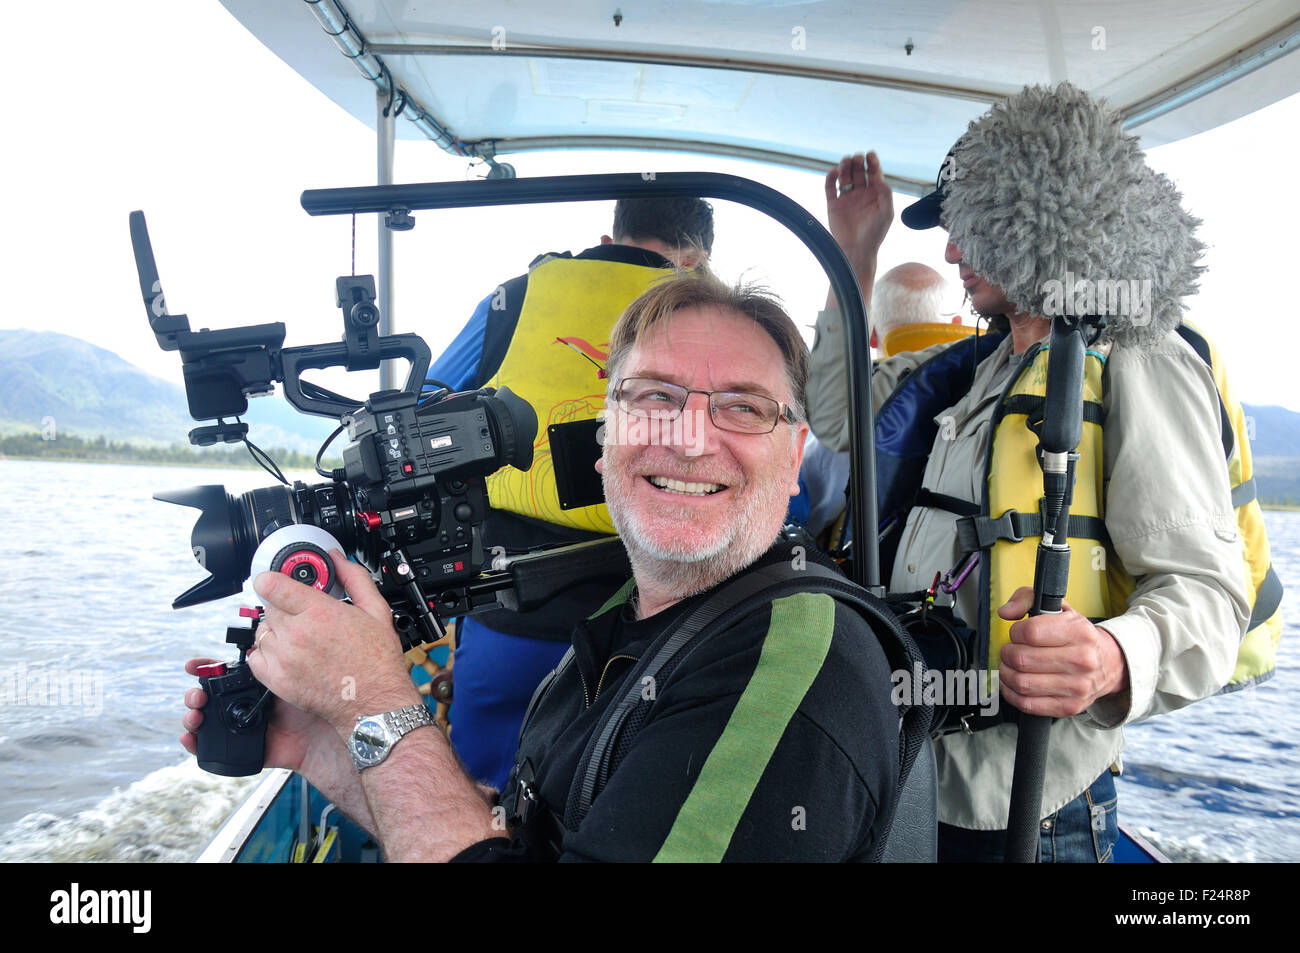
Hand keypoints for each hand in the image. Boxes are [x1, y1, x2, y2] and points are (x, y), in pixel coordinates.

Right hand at [180, 657, 333, 772]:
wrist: (326, 735)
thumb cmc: (317, 703)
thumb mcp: (293, 679)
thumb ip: (274, 665)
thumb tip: (256, 646)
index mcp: (254, 685)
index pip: (222, 674)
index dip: (204, 669)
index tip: (192, 665)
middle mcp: (244, 705)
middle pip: (208, 698)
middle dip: (195, 695)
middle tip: (198, 697)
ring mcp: (241, 727)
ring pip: (206, 722)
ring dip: (192, 717)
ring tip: (195, 716)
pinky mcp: (242, 749)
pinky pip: (212, 749)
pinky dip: (196, 745)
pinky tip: (189, 739)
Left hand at [247, 551, 420, 735]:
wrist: (374, 702)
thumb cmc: (378, 661)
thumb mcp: (376, 610)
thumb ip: (354, 578)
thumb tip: (338, 559)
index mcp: (320, 613)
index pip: (273, 585)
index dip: (272, 579)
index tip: (276, 581)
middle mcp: (297, 635)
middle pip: (268, 607)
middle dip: (283, 606)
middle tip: (302, 614)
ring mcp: (284, 659)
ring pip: (262, 631)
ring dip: (275, 630)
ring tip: (299, 637)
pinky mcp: (277, 680)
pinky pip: (255, 658)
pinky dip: (266, 653)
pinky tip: (286, 654)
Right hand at [824, 152, 892, 297]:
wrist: (857, 250)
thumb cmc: (875, 233)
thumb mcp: (886, 213)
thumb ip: (886, 194)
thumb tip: (880, 179)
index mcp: (875, 194)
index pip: (874, 172)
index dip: (872, 161)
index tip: (870, 154)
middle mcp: (861, 193)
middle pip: (858, 171)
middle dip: (858, 162)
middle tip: (857, 158)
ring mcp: (847, 198)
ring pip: (844, 176)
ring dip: (845, 166)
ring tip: (846, 161)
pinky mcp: (833, 204)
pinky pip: (830, 187)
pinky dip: (831, 177)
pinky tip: (835, 172)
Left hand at [996, 586, 1128, 716]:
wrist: (1109, 664)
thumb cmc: (1077, 636)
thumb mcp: (1058, 608)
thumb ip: (1026, 599)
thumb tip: (1006, 612)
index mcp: (1079, 632)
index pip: (1030, 632)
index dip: (1015, 632)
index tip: (1018, 633)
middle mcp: (1082, 660)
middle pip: (1021, 659)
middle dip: (1007, 653)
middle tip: (1010, 650)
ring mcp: (1077, 687)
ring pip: (1021, 682)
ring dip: (1006, 673)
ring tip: (1010, 666)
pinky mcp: (1069, 706)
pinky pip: (1027, 704)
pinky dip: (1011, 693)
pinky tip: (1013, 684)